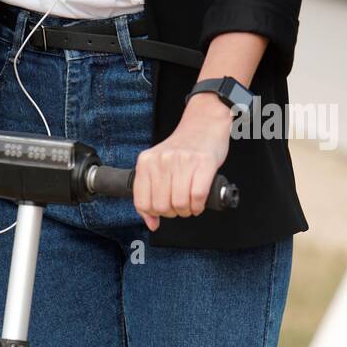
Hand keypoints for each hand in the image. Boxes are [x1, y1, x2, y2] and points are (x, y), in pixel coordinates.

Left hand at [134, 95, 231, 230]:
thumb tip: (152, 223)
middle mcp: (162, 160)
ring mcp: (183, 160)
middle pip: (161, 206)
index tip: (161, 210)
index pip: (142, 203)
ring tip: (189, 203)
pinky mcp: (204, 163)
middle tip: (178, 205)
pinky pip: (197, 197)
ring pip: (179, 204)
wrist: (204, 123)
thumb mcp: (157, 166)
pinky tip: (198, 202)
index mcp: (146, 162)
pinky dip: (198, 206)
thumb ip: (149, 194)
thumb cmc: (182, 149)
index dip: (153, 213)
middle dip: (171, 212)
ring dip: (186, 210)